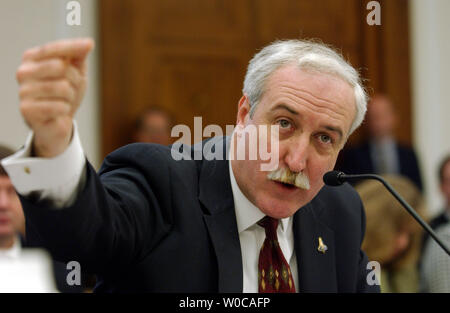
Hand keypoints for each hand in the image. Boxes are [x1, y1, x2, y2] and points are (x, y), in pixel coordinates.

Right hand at [16, 38, 93, 157]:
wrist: (58, 123)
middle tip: (72, 89)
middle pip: (60, 67)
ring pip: (62, 88)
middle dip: (75, 79)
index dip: (72, 46)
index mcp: (31, 59)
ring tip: (65, 101)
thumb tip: (88, 43)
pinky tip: (59, 112)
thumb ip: (79, 56)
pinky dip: (66, 110)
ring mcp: (23, 91)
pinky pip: (59, 106)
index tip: (90, 44)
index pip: (53, 48)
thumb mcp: (76, 72)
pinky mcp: (27, 110)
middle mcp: (23, 72)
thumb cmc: (66, 94)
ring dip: (71, 96)